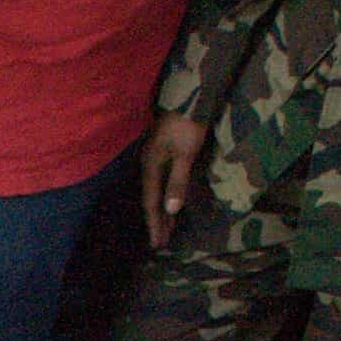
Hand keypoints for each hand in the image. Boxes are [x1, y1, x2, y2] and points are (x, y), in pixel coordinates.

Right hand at [140, 112, 207, 249]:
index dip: (155, 223)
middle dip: (157, 221)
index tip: (157, 244)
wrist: (191, 96)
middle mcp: (149, 163)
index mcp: (151, 166)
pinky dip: (166, 196)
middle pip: (152, 198)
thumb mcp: (185, 154)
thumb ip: (178, 182)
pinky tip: (170, 202)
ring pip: (157, 190)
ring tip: (167, 228)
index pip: (151, 202)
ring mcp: (155, 157)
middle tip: (161, 242)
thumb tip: (170, 210)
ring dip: (162, 210)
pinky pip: (162, 181)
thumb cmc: (188, 124)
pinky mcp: (164, 152)